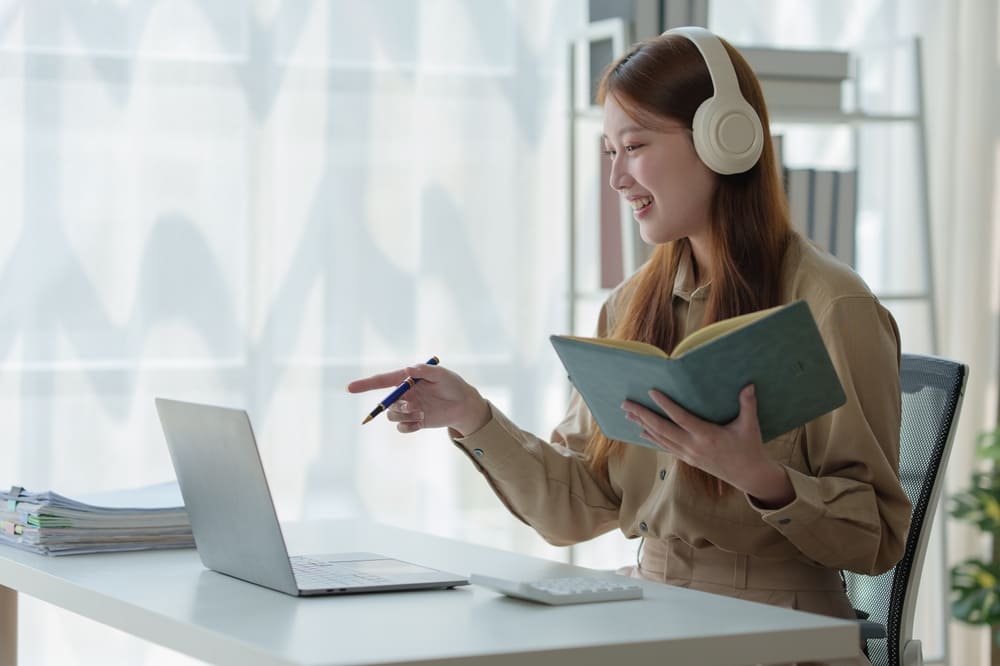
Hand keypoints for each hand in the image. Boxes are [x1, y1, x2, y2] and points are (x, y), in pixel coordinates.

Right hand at [347, 363, 491, 436]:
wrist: (463, 404)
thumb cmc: (452, 384)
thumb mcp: (441, 374)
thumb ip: (425, 371)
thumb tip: (410, 369)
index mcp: (406, 379)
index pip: (381, 381)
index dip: (365, 384)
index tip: (350, 388)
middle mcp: (404, 393)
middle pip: (386, 402)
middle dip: (396, 406)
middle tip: (413, 406)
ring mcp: (408, 408)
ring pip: (393, 415)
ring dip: (404, 416)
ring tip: (421, 414)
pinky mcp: (414, 421)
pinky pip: (402, 427)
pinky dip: (408, 426)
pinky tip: (420, 423)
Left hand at [621, 385, 793, 506]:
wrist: (748, 475)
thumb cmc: (749, 447)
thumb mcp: (750, 426)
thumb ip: (748, 404)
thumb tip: (749, 385)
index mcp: (707, 436)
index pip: (680, 418)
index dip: (665, 405)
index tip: (651, 392)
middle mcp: (693, 446)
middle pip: (661, 429)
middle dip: (642, 415)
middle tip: (626, 403)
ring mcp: (688, 454)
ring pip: (660, 438)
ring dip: (642, 425)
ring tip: (628, 414)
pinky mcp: (688, 459)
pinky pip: (665, 447)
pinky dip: (652, 438)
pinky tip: (641, 431)